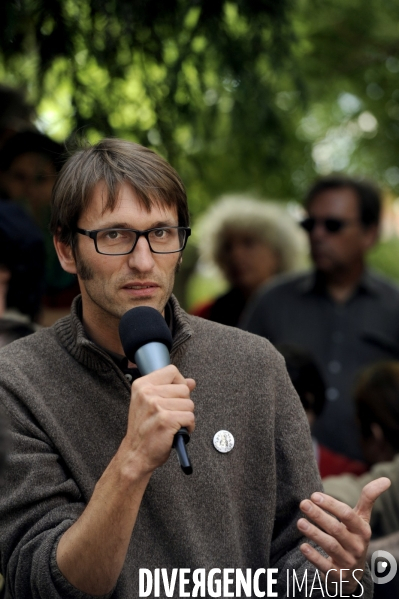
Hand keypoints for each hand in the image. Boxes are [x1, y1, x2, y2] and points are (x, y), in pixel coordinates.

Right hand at [122, 364, 195, 474]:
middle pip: (184, 389)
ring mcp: (156, 406)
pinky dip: (188, 427)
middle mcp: (147, 393)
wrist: (135, 454)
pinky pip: (190, 417)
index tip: (175, 395)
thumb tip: (191, 382)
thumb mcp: (151, 404)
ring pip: (189, 404)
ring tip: (173, 424)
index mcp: (142, 385)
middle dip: (183, 404)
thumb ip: (171, 389)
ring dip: (185, 416)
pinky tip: (176, 431)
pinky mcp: (166, 420)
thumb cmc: (144, 430)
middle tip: (171, 415)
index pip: (172, 371)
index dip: (179, 383)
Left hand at [297, 477, 390, 593]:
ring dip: (314, 533)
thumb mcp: (362, 518)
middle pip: (337, 529)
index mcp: (363, 530)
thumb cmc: (354, 536)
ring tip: (300, 522)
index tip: (313, 495)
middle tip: (303, 503)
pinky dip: (314, 557)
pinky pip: (325, 566)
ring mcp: (348, 562)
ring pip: (330, 546)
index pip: (348, 515)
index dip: (331, 504)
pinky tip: (302, 546)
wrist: (353, 571)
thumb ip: (369, 498)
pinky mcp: (337, 576)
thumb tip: (386, 479)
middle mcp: (357, 546)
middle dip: (319, 516)